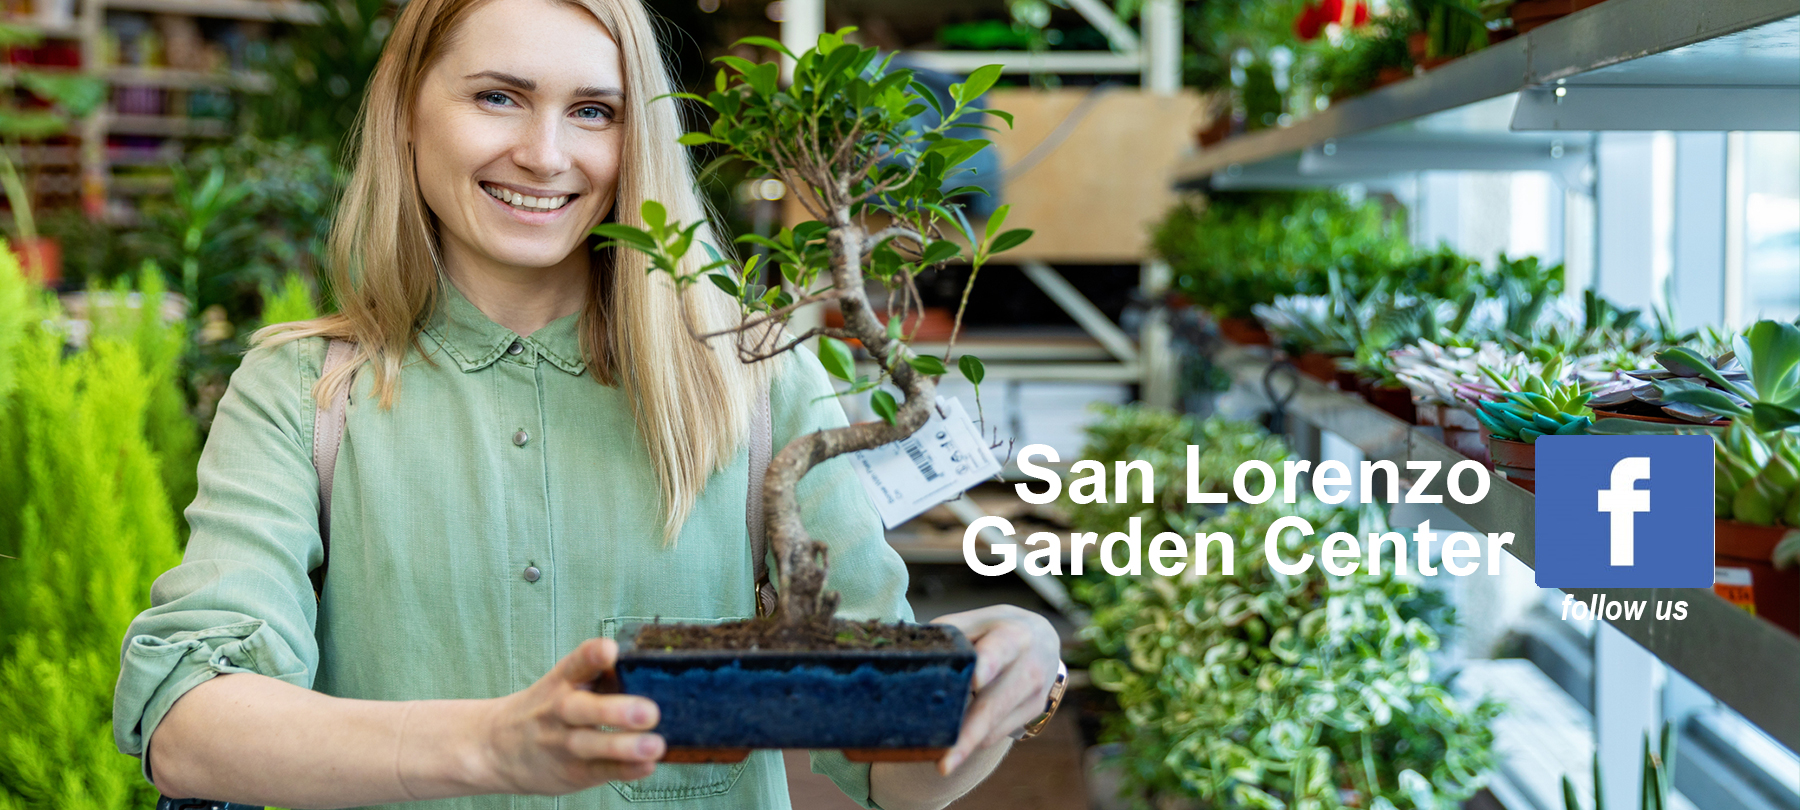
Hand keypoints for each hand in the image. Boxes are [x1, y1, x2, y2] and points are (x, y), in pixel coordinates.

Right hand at [473, 638, 664, 794]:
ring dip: (624, 746)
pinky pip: (600, 771)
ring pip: (590, 745)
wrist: (496, 748)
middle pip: (582, 709)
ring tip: (655, 745)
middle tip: (649, 712)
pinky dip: (625, 769)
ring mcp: (563, 744)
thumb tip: (654, 672)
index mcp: (561, 682)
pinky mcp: (572, 772)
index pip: (575, 664)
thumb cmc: (547, 709)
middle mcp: (559, 711)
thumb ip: (601, 678)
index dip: (592, 656)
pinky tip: (647, 765)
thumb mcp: (563, 685)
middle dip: (614, 711)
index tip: (610, 650)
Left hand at [928, 605, 1060, 774]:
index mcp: (1014, 636)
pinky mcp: (1032, 713)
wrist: (1044, 641)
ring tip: (941, 759)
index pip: (998, 651)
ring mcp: (1034, 694)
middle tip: (944, 764)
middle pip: (993, 705)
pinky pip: (997, 734)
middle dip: (968, 736)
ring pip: (994, 728)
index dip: (986, 665)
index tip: (974, 681)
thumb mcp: (977, 621)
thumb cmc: (998, 629)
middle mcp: (1030, 667)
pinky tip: (954, 745)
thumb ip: (950, 635)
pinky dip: (973, 741)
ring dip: (965, 745)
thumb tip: (908, 654)